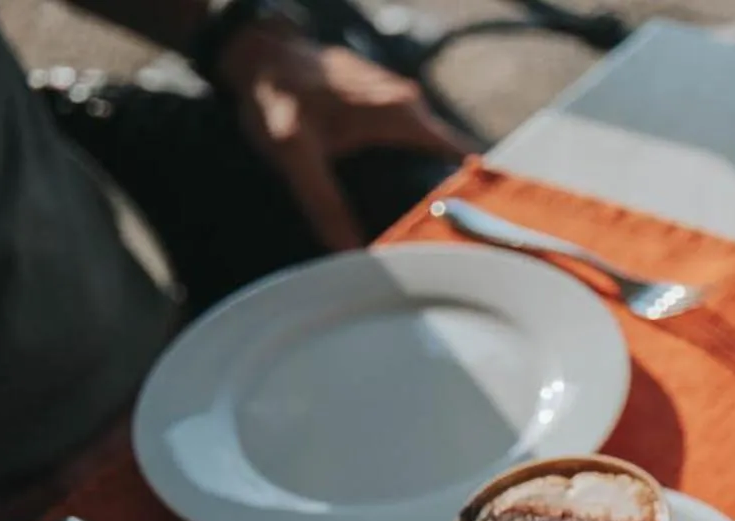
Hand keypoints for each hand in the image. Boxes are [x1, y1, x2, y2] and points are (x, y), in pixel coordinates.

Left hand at [214, 22, 473, 249]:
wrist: (258, 53)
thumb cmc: (277, 94)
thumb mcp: (294, 152)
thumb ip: (323, 202)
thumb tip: (350, 252)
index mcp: (402, 116)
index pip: (465, 160)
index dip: (476, 198)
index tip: (476, 234)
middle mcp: (410, 105)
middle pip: (451, 163)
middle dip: (452, 201)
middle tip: (442, 244)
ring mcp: (400, 101)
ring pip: (433, 154)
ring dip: (431, 186)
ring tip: (422, 229)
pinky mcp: (386, 104)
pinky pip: (413, 143)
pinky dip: (412, 169)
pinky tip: (397, 195)